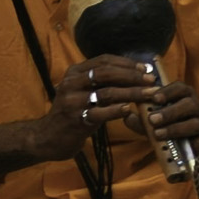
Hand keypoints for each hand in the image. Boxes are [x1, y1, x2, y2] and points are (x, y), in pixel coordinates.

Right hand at [37, 55, 159, 156]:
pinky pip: (101, 113)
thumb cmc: (71, 114)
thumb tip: (133, 74)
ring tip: (149, 95)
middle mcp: (72, 83)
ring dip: (132, 93)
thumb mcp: (82, 93)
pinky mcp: (76, 119)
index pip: (104, 61)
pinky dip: (117, 110)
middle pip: (106, 73)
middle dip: (132, 75)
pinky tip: (129, 109)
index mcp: (74, 72)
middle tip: (151, 80)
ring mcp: (73, 101)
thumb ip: (100, 83)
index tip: (145, 68)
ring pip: (107, 92)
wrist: (48, 138)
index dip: (126, 63)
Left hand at [144, 79, 198, 143]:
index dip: (167, 92)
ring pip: (195, 123)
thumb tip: (126, 116)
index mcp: (184, 96)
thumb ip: (140, 119)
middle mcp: (196, 107)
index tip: (154, 98)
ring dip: (176, 128)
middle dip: (170, 112)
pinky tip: (192, 145)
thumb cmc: (170, 125)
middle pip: (188, 104)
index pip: (179, 88)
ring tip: (159, 134)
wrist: (195, 140)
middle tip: (152, 119)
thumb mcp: (154, 122)